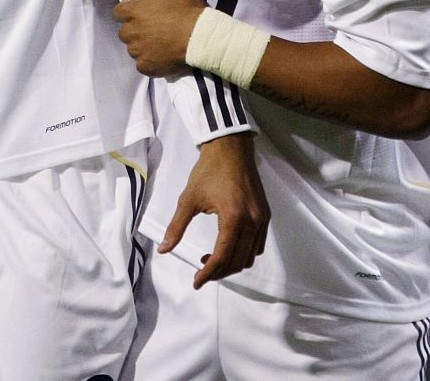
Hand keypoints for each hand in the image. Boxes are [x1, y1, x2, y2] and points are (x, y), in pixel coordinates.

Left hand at [113, 0, 203, 75]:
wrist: (202, 36)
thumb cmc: (186, 7)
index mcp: (131, 12)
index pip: (119, 12)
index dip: (130, 11)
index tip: (144, 11)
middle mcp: (130, 33)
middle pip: (125, 31)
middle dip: (136, 29)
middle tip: (155, 26)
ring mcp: (138, 52)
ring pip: (134, 49)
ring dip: (143, 45)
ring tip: (161, 41)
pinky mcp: (147, 67)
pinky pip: (142, 65)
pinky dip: (150, 62)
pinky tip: (163, 55)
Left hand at [161, 132, 268, 287]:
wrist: (230, 148)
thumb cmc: (208, 171)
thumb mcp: (188, 199)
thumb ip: (176, 227)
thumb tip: (164, 249)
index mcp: (233, 218)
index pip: (222, 257)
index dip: (208, 274)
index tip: (196, 281)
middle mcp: (252, 221)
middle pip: (237, 261)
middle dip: (219, 272)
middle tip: (201, 272)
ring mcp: (262, 218)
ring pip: (250, 256)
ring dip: (232, 264)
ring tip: (212, 259)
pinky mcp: (265, 214)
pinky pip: (257, 245)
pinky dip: (243, 253)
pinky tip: (228, 247)